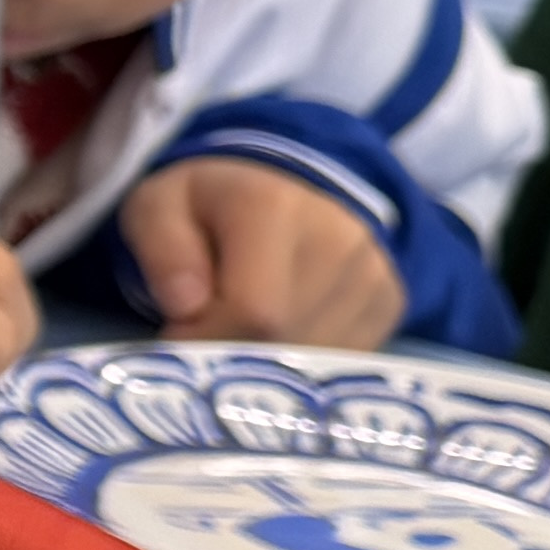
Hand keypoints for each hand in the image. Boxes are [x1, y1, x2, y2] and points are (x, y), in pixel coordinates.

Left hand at [114, 156, 402, 348]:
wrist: (285, 183)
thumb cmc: (209, 203)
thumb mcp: (158, 206)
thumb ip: (162, 251)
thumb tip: (187, 308)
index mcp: (272, 207)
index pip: (252, 311)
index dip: (205, 341)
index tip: (175, 338)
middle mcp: (338, 240)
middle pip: (285, 340)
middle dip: (232, 356)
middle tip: (202, 339)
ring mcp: (374, 273)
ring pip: (316, 360)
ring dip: (268, 366)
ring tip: (239, 332)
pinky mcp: (391, 302)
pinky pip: (343, 360)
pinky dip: (301, 365)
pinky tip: (278, 337)